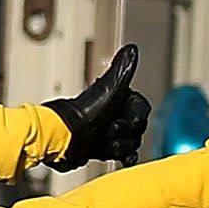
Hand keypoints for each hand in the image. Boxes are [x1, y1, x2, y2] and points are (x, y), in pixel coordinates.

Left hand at [47, 44, 148, 169]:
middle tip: (110, 130)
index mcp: (116, 97)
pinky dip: (124, 156)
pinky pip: (122, 154)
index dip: (137, 116)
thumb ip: (123, 68)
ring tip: (103, 141)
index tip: (130, 120)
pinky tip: (123, 159)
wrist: (66, 138)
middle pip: (136, 128)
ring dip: (119, 144)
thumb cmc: (87, 112)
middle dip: (125, 132)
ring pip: (129, 142)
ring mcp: (107, 131)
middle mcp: (112, 113)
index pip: (141, 109)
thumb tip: (132, 48)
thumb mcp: (110, 88)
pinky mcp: (101, 147)